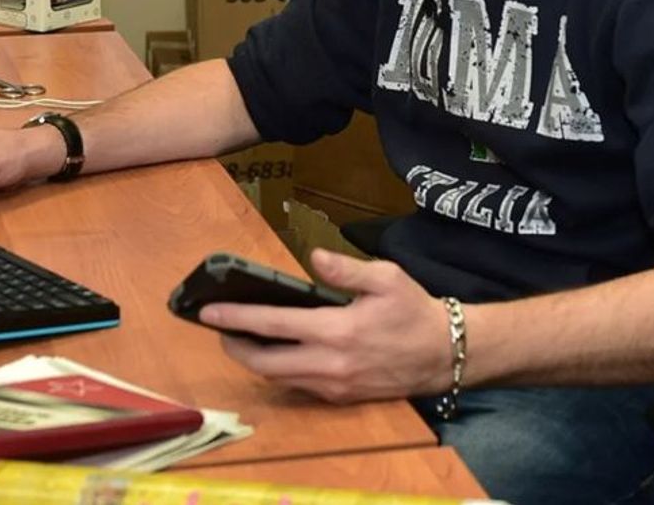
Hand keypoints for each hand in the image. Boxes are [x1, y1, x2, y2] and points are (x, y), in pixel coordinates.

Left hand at [200, 249, 453, 403]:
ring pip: (278, 378)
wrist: (444, 354)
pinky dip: (280, 370)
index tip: (209, 312)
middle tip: (220, 330)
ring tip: (242, 339)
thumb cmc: (414, 311)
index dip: (236, 318)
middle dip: (235, 347)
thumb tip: (313, 256)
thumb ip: (346, 269)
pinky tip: (276, 353)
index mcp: (338, 331)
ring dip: (255, 360)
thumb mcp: (386, 278)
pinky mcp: (340, 397)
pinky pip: (299, 386)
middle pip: (264, 363)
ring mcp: (334, 385)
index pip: (273, 324)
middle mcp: (330, 364)